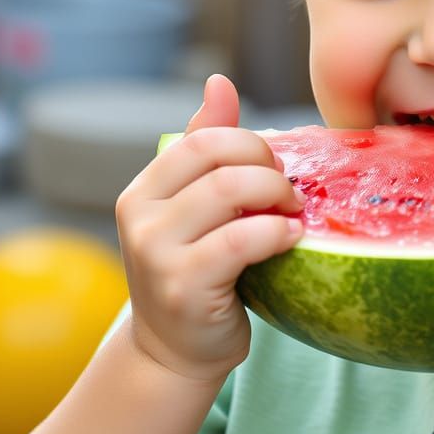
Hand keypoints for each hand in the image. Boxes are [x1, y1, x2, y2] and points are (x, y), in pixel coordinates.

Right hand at [115, 74, 303, 382]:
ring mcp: (156, 252)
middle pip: (219, 159)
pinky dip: (278, 232)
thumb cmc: (199, 270)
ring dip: (278, 197)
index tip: (274, 168)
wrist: (176, 352)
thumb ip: (207, 147)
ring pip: (231, 192)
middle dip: (268, 167)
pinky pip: (243, 239)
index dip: (251, 144)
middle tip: (289, 192)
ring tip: (293, 213)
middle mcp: (140, 215)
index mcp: (144, 189)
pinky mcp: (183, 286)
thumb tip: (220, 81)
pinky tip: (292, 239)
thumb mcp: (196, 207)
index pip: (203, 138)